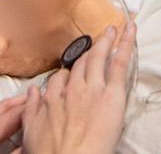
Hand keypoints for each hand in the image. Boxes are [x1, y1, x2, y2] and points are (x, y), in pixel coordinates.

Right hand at [18, 21, 135, 153]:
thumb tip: (31, 92)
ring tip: (112, 30)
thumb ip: (30, 109)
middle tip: (95, 40)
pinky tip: (130, 29)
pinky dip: (126, 43)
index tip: (72, 71)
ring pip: (99, 57)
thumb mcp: (30, 130)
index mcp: (53, 98)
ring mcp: (93, 88)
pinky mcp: (112, 94)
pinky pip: (120, 63)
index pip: (60, 78)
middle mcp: (72, 89)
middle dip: (88, 50)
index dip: (67, 73)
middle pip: (80, 63)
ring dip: (106, 41)